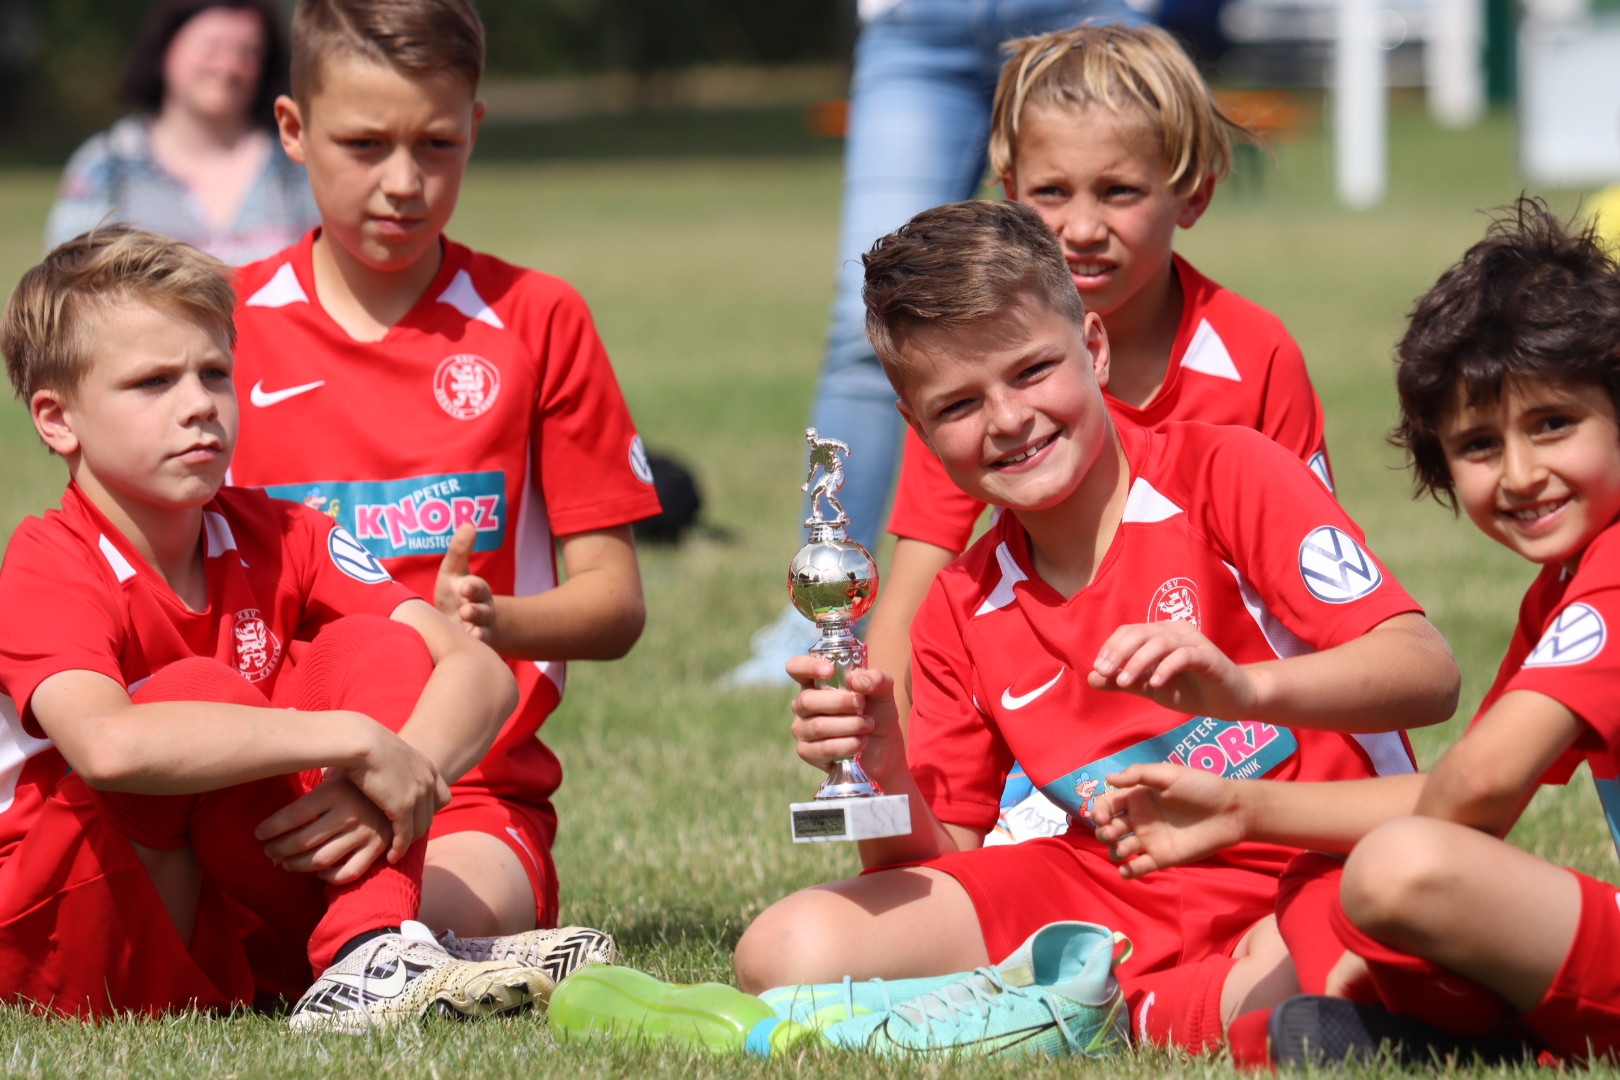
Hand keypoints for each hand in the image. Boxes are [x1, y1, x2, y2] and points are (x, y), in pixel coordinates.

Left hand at [256, 770, 393, 883]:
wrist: (405, 779)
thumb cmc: (359, 776)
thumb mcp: (337, 770)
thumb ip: (310, 773)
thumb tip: (274, 767)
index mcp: (336, 791)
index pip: (292, 816)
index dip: (270, 829)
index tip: (258, 834)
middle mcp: (349, 813)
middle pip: (301, 841)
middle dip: (278, 850)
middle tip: (268, 851)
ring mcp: (365, 832)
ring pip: (320, 861)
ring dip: (296, 866)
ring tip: (285, 863)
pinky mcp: (379, 847)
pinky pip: (348, 872)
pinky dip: (329, 877)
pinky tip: (319, 872)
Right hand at [345, 718, 451, 862]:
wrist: (359, 739)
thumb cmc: (359, 742)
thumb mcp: (383, 752)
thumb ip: (387, 764)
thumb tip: (374, 769)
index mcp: (426, 765)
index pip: (441, 796)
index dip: (429, 810)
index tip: (412, 819)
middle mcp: (428, 780)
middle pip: (430, 814)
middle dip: (416, 829)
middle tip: (401, 841)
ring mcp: (418, 794)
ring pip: (419, 828)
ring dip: (408, 842)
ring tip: (395, 852)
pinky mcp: (403, 807)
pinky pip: (405, 836)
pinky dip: (399, 849)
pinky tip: (391, 857)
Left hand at [434, 524, 495, 643]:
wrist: (466, 624)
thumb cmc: (456, 595)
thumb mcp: (455, 572)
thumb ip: (459, 550)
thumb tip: (469, 523)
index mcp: (475, 591)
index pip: (477, 587)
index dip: (472, 587)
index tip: (464, 587)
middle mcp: (481, 610)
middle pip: (482, 610)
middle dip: (475, 610)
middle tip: (466, 611)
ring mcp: (478, 630)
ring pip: (482, 630)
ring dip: (476, 630)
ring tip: (469, 631)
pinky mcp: (472, 647)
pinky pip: (477, 650)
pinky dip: (474, 648)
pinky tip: (468, 649)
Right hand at [787, 656, 905, 781]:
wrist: (884, 747)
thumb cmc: (877, 712)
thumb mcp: (883, 691)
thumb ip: (876, 679)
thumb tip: (856, 681)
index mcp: (815, 682)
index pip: (796, 667)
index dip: (807, 666)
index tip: (830, 671)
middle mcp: (803, 705)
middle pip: (807, 700)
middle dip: (839, 702)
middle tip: (862, 704)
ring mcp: (802, 729)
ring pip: (818, 726)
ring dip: (849, 725)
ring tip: (868, 725)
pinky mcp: (808, 753)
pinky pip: (823, 748)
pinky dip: (847, 744)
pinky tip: (861, 742)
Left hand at [1088, 622, 1258, 717]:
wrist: (1230, 701)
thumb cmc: (1190, 690)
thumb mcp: (1150, 688)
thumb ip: (1123, 682)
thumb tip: (1091, 677)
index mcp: (1160, 634)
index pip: (1129, 631)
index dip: (1111, 647)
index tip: (1098, 669)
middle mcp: (1176, 631)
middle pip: (1141, 632)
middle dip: (1118, 652)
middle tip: (1104, 673)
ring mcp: (1194, 641)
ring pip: (1160, 642)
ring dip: (1138, 661)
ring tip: (1125, 682)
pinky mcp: (1209, 656)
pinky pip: (1184, 656)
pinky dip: (1167, 668)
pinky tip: (1156, 684)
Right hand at [1091, 762, 1244, 878]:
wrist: (1229, 811)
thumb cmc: (1200, 787)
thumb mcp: (1168, 774)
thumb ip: (1138, 774)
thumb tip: (1108, 779)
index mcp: (1137, 798)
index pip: (1107, 806)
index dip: (1098, 811)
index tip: (1101, 816)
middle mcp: (1139, 820)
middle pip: (1109, 829)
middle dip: (1103, 832)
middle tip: (1111, 832)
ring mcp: (1149, 841)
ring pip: (1120, 849)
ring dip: (1115, 851)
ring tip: (1124, 849)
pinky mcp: (1161, 859)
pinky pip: (1138, 867)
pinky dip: (1128, 871)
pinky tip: (1127, 869)